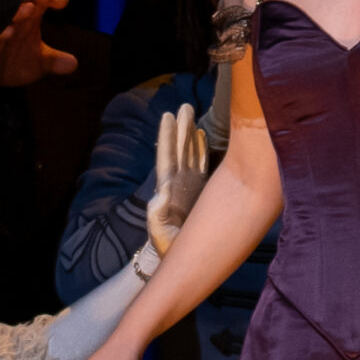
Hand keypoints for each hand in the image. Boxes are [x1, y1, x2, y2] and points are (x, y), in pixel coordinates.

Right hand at [0, 0, 77, 124]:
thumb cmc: (11, 63)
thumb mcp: (38, 63)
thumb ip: (55, 61)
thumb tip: (73, 63)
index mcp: (27, 18)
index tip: (63, 2)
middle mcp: (11, 20)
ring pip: (4, 16)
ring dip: (17, 12)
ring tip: (30, 9)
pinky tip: (8, 32)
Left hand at [147, 103, 209, 257]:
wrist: (175, 253)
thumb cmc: (166, 245)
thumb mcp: (159, 231)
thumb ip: (156, 214)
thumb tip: (159, 194)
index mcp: (168, 188)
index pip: (168, 157)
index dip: (168, 137)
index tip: (168, 116)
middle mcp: (178, 182)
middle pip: (180, 149)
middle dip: (181, 128)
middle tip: (185, 106)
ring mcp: (188, 184)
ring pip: (190, 153)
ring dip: (191, 134)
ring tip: (192, 115)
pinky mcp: (199, 190)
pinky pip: (200, 165)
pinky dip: (201, 149)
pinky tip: (203, 136)